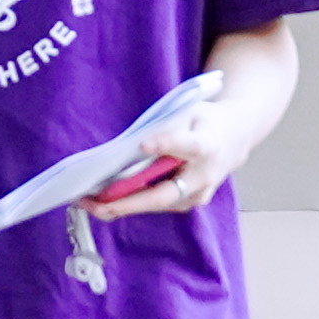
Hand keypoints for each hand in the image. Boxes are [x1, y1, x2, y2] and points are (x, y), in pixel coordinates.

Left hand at [83, 106, 234, 223]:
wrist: (232, 141)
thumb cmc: (205, 123)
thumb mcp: (190, 111)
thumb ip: (166, 125)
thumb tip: (136, 143)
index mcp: (207, 146)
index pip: (188, 146)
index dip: (166, 145)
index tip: (144, 144)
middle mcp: (203, 178)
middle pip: (163, 194)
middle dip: (127, 202)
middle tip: (95, 203)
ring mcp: (196, 196)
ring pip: (155, 205)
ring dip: (120, 206)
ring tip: (86, 203)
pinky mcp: (185, 203)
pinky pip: (154, 206)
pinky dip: (128, 204)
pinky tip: (101, 202)